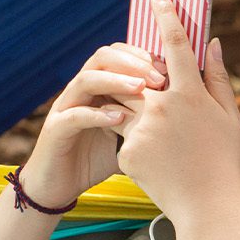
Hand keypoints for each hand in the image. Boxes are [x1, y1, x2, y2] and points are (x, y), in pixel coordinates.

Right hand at [16, 44, 165, 208]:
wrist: (58, 186)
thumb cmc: (96, 157)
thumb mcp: (127, 133)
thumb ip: (145, 117)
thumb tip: (185, 108)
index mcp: (98, 87)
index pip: (118, 54)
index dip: (142, 55)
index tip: (169, 68)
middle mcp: (80, 91)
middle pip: (102, 57)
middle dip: (133, 63)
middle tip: (159, 78)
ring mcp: (65, 107)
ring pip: (87, 79)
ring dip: (115, 81)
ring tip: (140, 89)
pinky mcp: (55, 129)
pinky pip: (75, 115)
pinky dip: (98, 114)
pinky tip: (119, 119)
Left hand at [116, 0, 239, 222]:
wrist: (209, 210)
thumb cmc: (226, 163)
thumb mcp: (230, 118)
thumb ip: (218, 78)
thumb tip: (212, 42)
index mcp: (191, 94)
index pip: (176, 43)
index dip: (166, 14)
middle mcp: (163, 106)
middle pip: (139, 74)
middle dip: (139, 76)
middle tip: (148, 86)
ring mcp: (142, 128)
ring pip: (124, 103)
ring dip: (132, 108)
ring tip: (161, 134)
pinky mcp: (127, 150)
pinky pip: (123, 134)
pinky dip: (134, 140)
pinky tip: (158, 161)